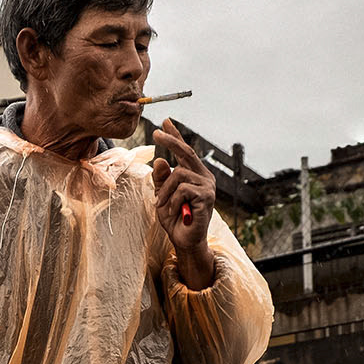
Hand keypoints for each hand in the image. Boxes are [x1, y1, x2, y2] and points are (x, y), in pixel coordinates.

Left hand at [151, 118, 216, 288]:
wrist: (185, 241)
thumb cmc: (175, 219)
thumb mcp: (162, 197)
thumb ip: (161, 180)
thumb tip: (160, 160)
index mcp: (194, 174)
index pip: (184, 151)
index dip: (175, 136)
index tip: (165, 121)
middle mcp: (204, 176)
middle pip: (186, 151)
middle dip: (171, 140)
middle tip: (156, 134)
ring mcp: (207, 186)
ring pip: (178, 174)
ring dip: (164, 191)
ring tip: (161, 205)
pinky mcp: (207, 197)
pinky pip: (182, 189)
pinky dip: (172, 200)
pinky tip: (175, 210)